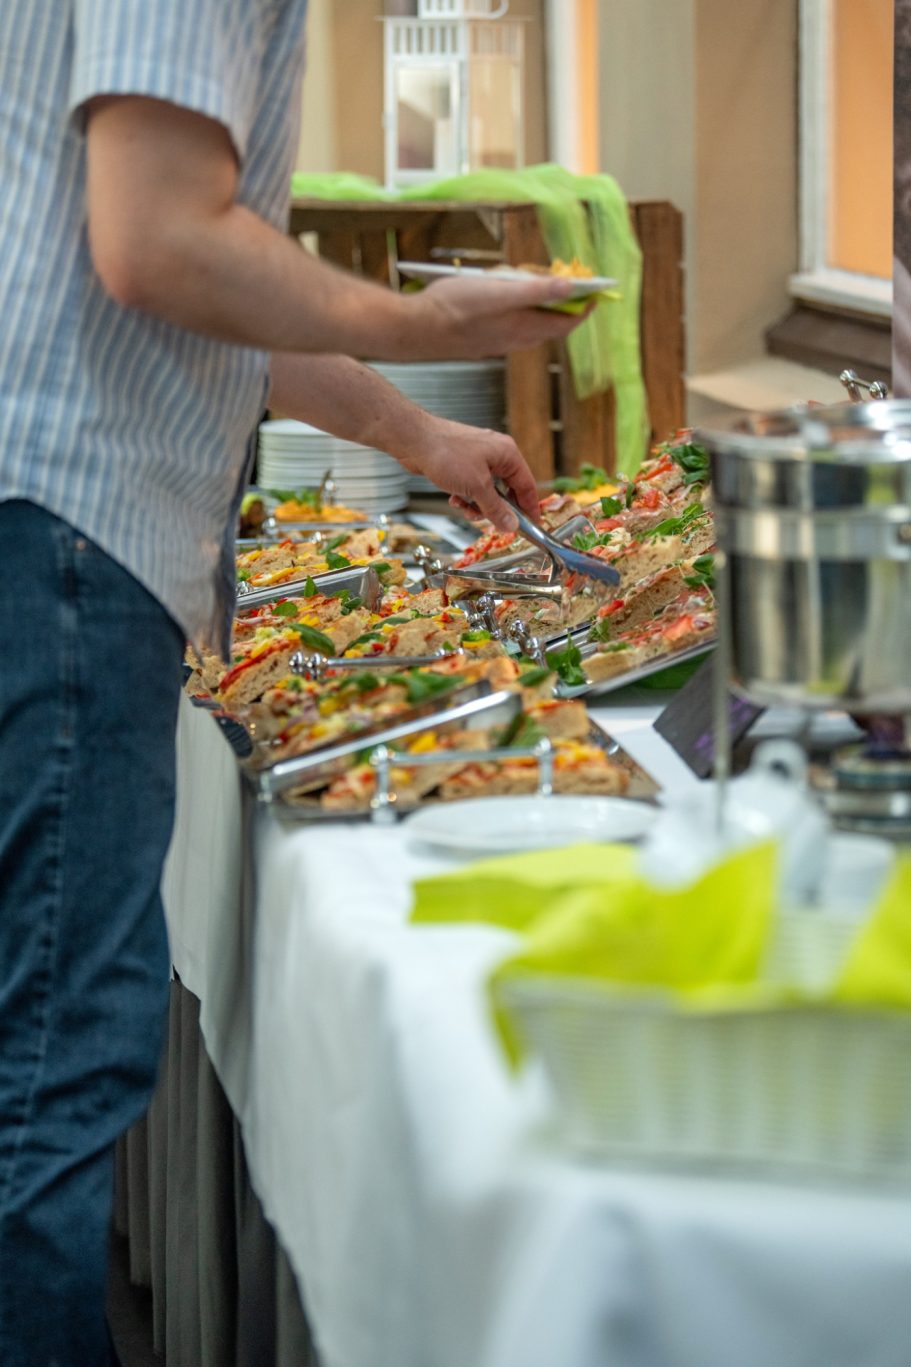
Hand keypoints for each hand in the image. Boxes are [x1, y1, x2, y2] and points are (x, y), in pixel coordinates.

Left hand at [398, 414, 539, 532]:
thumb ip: (496, 508)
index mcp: (507, 454)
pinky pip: (472, 487)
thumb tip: (511, 525)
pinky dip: (465, 497)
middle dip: (495, 509)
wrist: (415, 441)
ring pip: (487, 492)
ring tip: (464, 507)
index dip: (530, 508)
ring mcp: (479, 459)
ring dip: (476, 505)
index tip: (532, 526)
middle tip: (489, 522)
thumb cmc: (447, 453)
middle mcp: (496, 455)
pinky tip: (454, 498)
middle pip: (506, 491)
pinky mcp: (463, 464)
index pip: (527, 486)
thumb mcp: (477, 487)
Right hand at [403, 274, 592, 360]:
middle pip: (549, 325)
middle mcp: (513, 339)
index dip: (583, 307)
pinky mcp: (480, 339)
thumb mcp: (499, 291)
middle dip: (564, 306)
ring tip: (541, 287)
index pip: (565, 323)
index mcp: (522, 328)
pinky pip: (509, 327)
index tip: (596, 293)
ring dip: (540, 308)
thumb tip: (570, 285)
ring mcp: (496, 341)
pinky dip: (518, 312)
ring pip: (529, 327)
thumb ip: (536, 290)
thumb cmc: (453, 307)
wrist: (414, 329)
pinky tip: (505, 299)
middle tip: (573, 285)